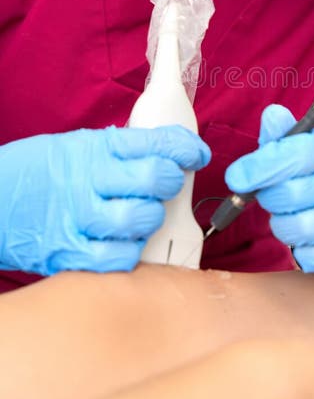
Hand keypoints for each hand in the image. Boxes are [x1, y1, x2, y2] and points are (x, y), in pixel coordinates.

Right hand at [0, 125, 210, 275]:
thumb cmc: (32, 174)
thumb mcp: (71, 147)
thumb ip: (114, 151)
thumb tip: (163, 152)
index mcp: (92, 148)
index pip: (155, 141)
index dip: (185, 148)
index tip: (196, 154)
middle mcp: (87, 180)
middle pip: (155, 178)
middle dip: (171, 181)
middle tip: (165, 185)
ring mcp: (78, 218)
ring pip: (141, 219)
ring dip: (150, 219)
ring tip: (140, 215)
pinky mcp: (68, 253)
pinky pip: (118, 257)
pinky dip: (128, 252)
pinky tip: (121, 242)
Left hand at [225, 104, 313, 279]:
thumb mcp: (303, 149)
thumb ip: (283, 136)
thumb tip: (272, 115)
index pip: (293, 155)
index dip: (258, 168)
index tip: (235, 178)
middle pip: (291, 195)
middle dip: (271, 199)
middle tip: (272, 197)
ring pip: (301, 228)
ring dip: (284, 226)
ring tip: (290, 217)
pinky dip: (302, 251)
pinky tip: (306, 239)